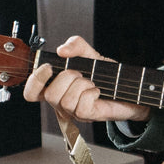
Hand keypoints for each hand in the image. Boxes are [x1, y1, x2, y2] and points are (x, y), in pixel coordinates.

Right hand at [22, 35, 149, 125]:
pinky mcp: (88, 117)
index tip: (48, 67)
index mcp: (56, 88)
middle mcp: (61, 103)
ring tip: (92, 83)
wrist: (131, 88)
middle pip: (49, 95)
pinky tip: (98, 91)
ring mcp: (74, 112)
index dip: (35, 81)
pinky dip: (91, 93)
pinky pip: (81, 107)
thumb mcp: (91, 55)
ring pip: (65, 101)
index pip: (31, 93)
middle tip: (81, 74)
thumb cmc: (107, 75)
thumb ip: (76, 46)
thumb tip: (61, 50)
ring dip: (82, 85)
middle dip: (67, 77)